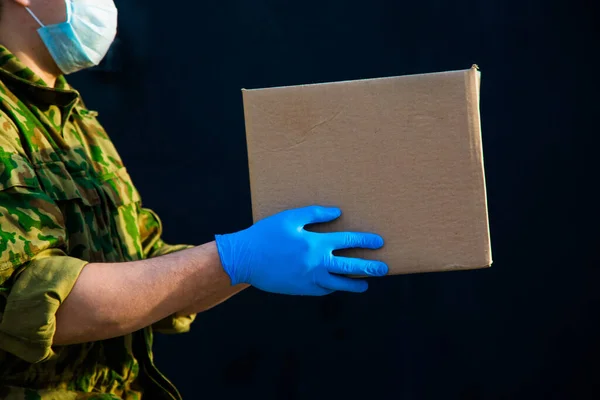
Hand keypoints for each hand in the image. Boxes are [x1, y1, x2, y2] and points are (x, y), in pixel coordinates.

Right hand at [215, 205, 387, 295]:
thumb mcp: (290, 218)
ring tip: (365, 284)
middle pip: (350, 266)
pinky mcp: (301, 289)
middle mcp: (317, 263)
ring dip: (354, 284)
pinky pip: (323, 291)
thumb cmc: (266, 234)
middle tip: (383, 268)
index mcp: (316, 243)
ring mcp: (310, 279)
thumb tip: (338, 213)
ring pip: (339, 284)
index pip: (348, 241)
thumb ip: (315, 214)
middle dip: (369, 267)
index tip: (379, 242)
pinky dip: (333, 289)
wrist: (244, 259)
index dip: (365, 241)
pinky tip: (337, 287)